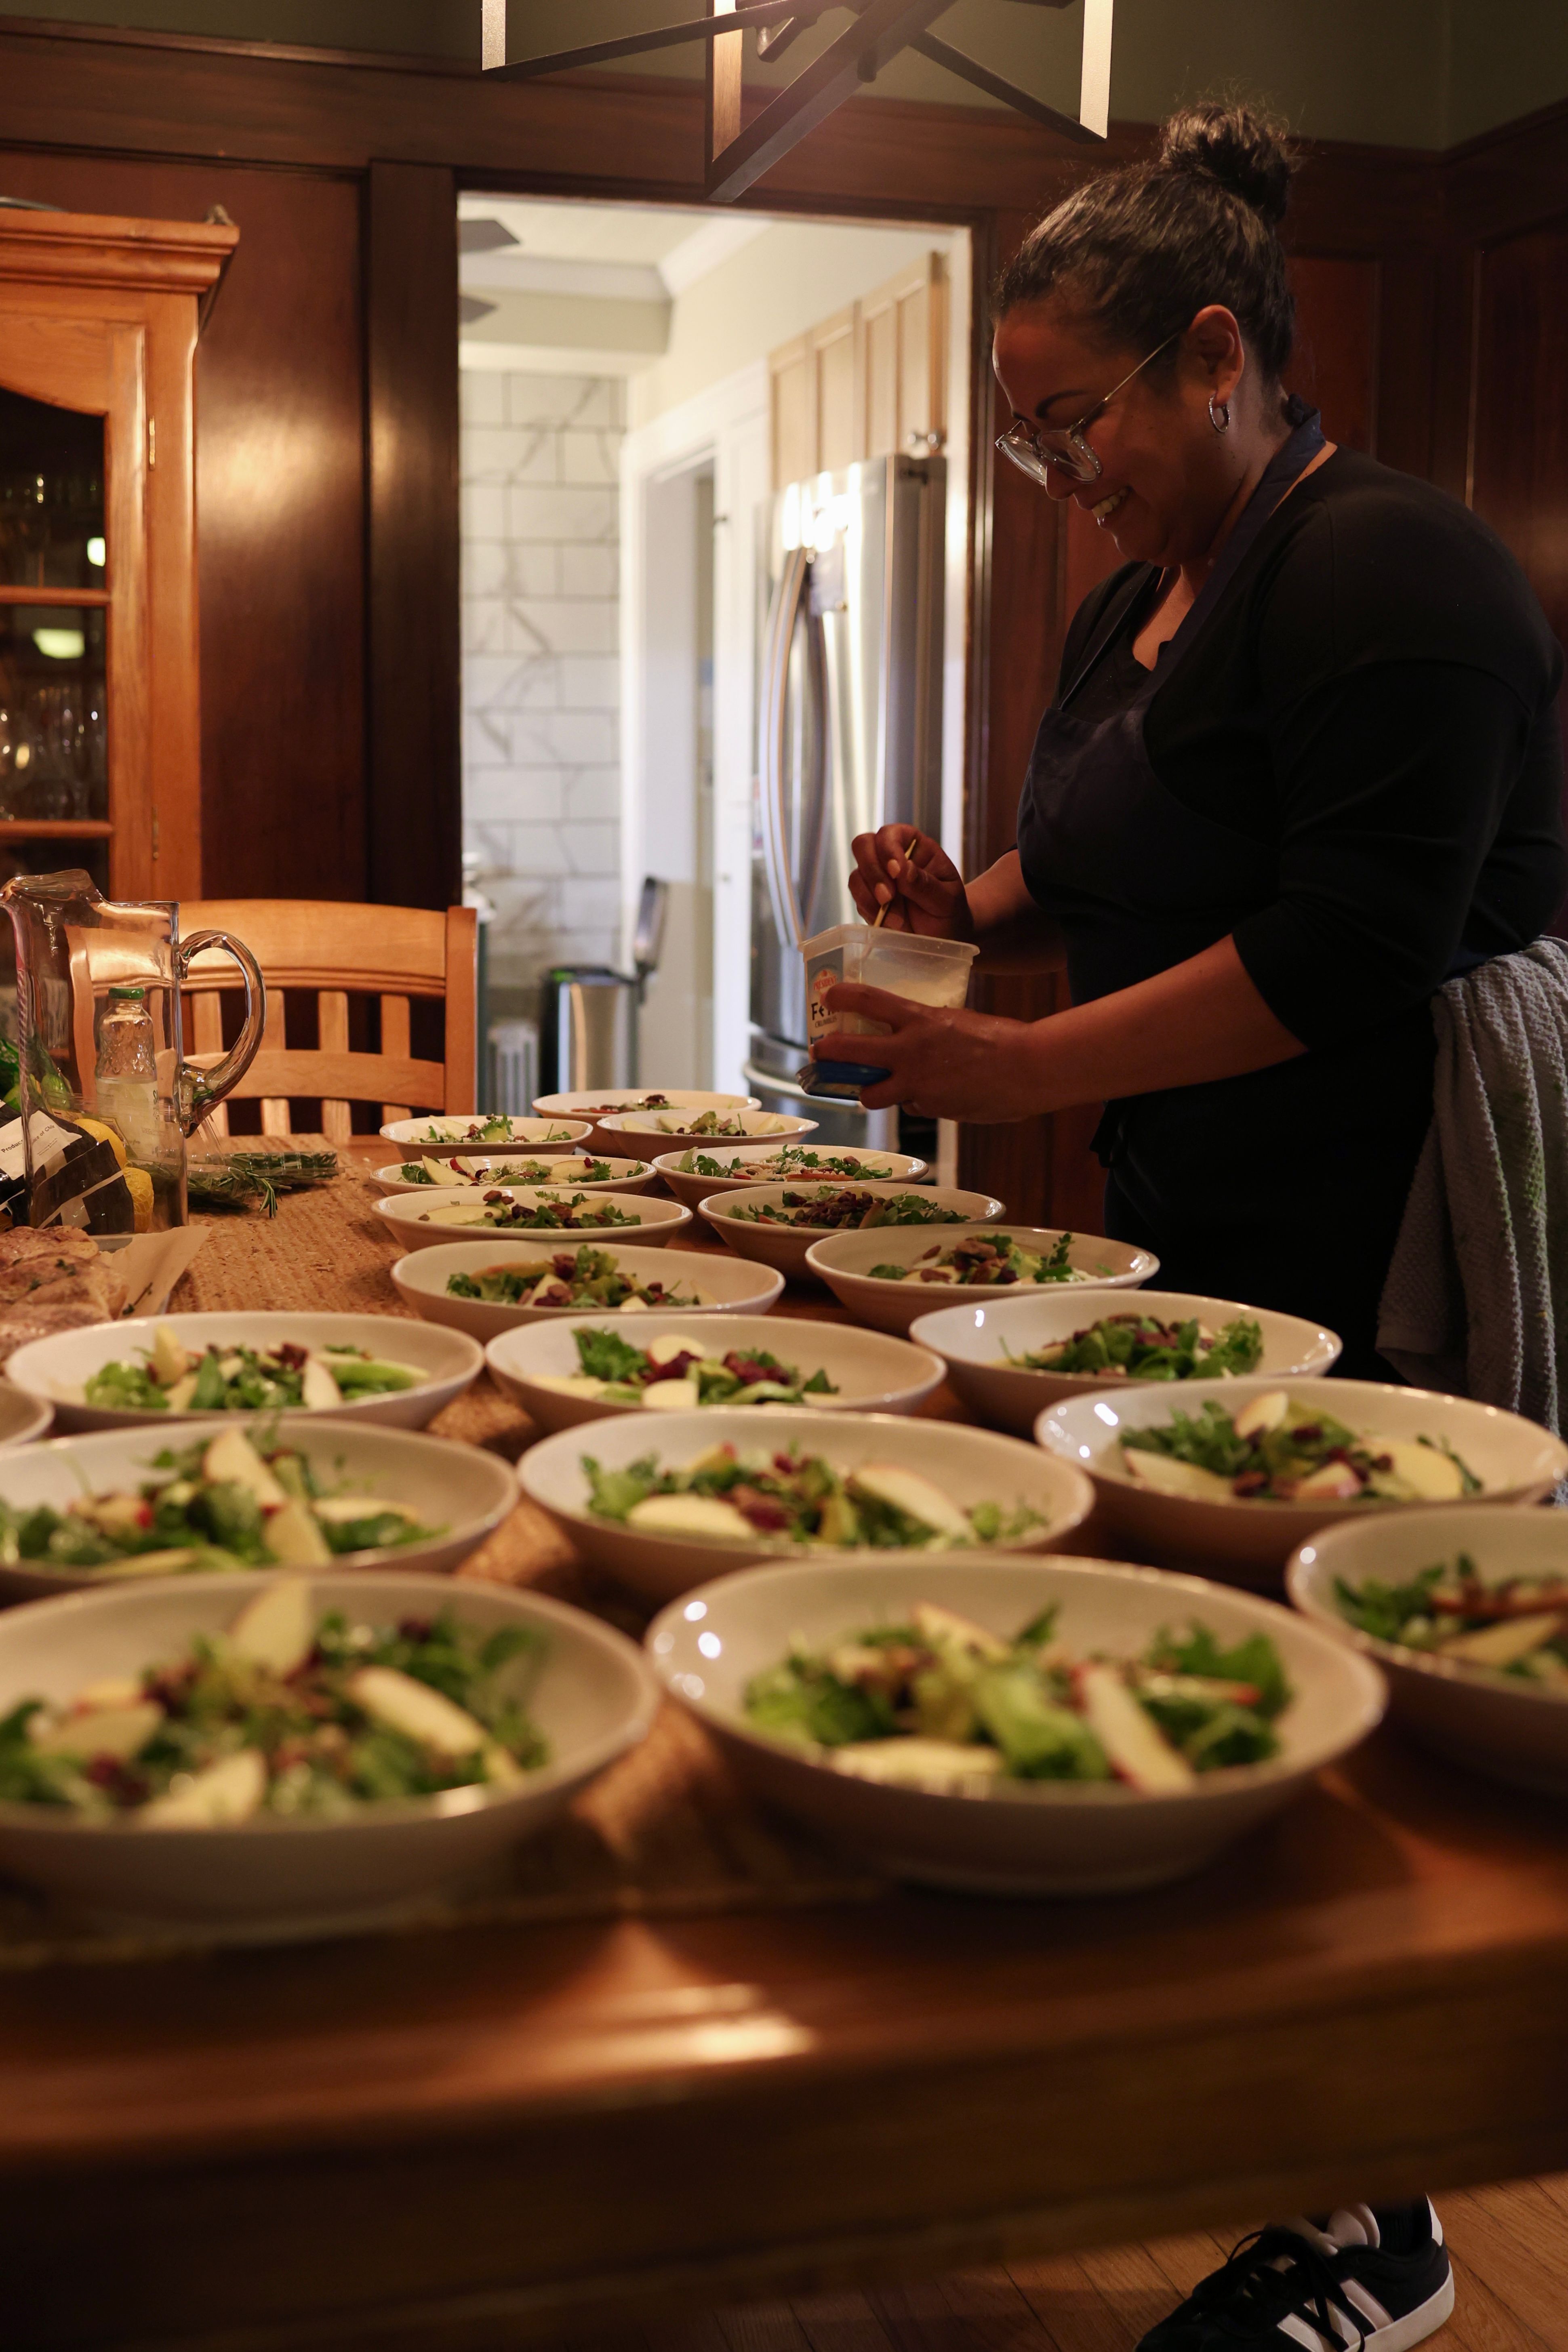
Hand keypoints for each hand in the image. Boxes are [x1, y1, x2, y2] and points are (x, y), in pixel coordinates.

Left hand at [812, 983, 1045, 1119]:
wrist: (1029, 1069)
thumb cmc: (1001, 1040)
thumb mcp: (956, 1021)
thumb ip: (927, 1029)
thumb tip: (909, 1041)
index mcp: (920, 1019)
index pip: (869, 1000)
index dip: (842, 996)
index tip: (830, 995)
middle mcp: (911, 1051)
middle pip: (850, 1052)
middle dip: (828, 1054)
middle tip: (819, 1054)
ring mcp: (917, 1083)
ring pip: (872, 1095)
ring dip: (870, 1092)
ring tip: (873, 1088)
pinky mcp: (931, 1108)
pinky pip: (911, 1106)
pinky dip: (917, 1102)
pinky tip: (937, 1094)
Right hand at [848, 826, 970, 937]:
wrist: (943, 937)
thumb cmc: (950, 912)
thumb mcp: (947, 900)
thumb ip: (926, 884)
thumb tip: (903, 869)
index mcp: (915, 846)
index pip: (891, 833)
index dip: (887, 848)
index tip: (896, 872)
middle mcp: (891, 857)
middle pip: (863, 845)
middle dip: (873, 872)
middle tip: (888, 897)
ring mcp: (878, 878)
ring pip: (857, 875)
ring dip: (870, 897)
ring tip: (896, 918)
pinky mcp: (869, 899)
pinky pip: (858, 900)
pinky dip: (870, 911)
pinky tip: (890, 922)